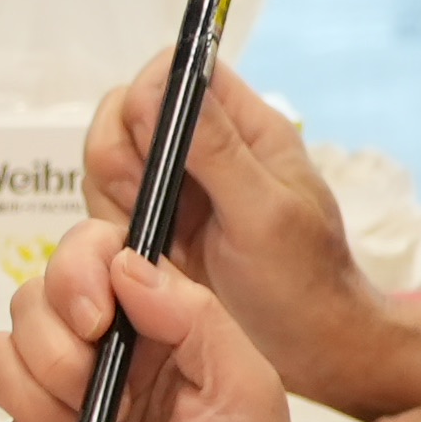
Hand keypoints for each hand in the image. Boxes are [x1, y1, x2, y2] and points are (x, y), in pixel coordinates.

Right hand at [0, 227, 312, 421]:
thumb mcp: (246, 387)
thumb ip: (193, 313)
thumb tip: (124, 260)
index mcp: (155, 324)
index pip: (89, 254)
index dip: (75, 270)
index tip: (95, 318)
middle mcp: (102, 355)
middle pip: (28, 300)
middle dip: (55, 346)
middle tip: (103, 395)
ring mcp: (62, 407)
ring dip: (40, 394)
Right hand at [83, 66, 407, 409]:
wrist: (311, 349)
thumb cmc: (305, 283)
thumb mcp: (266, 214)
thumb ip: (216, 149)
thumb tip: (163, 89)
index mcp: (244, 128)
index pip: (177, 72)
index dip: (149, 99)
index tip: (150, 151)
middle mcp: (206, 149)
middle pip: (127, 114)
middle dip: (121, 159)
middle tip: (145, 206)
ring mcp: (178, 189)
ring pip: (110, 163)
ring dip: (113, 201)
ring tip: (153, 244)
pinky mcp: (158, 227)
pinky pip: (109, 209)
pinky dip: (111, 233)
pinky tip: (145, 263)